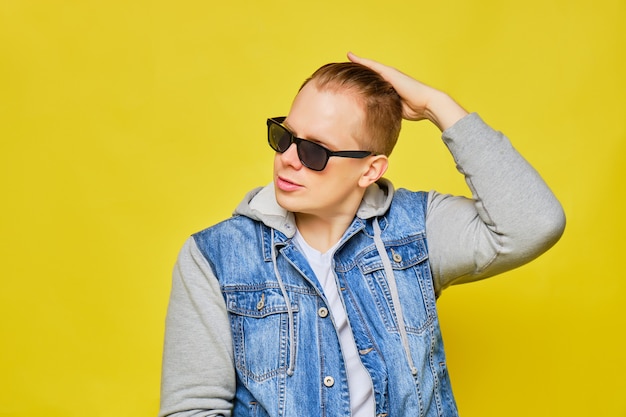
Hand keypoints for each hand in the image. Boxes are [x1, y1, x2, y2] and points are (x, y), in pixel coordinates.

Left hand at [347, 52, 467, 130]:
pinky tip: (351, 57)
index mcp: (390, 87)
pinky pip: (372, 66)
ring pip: (370, 67)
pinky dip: (362, 61)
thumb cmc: (415, 109)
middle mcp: (390, 79)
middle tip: (347, 63)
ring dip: (359, 62)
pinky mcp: (390, 73)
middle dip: (360, 68)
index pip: (374, 82)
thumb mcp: (396, 107)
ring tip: (348, 56)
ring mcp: (390, 75)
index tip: (353, 78)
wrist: (427, 103)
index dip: (364, 79)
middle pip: (371, 73)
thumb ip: (386, 106)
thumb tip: (375, 111)